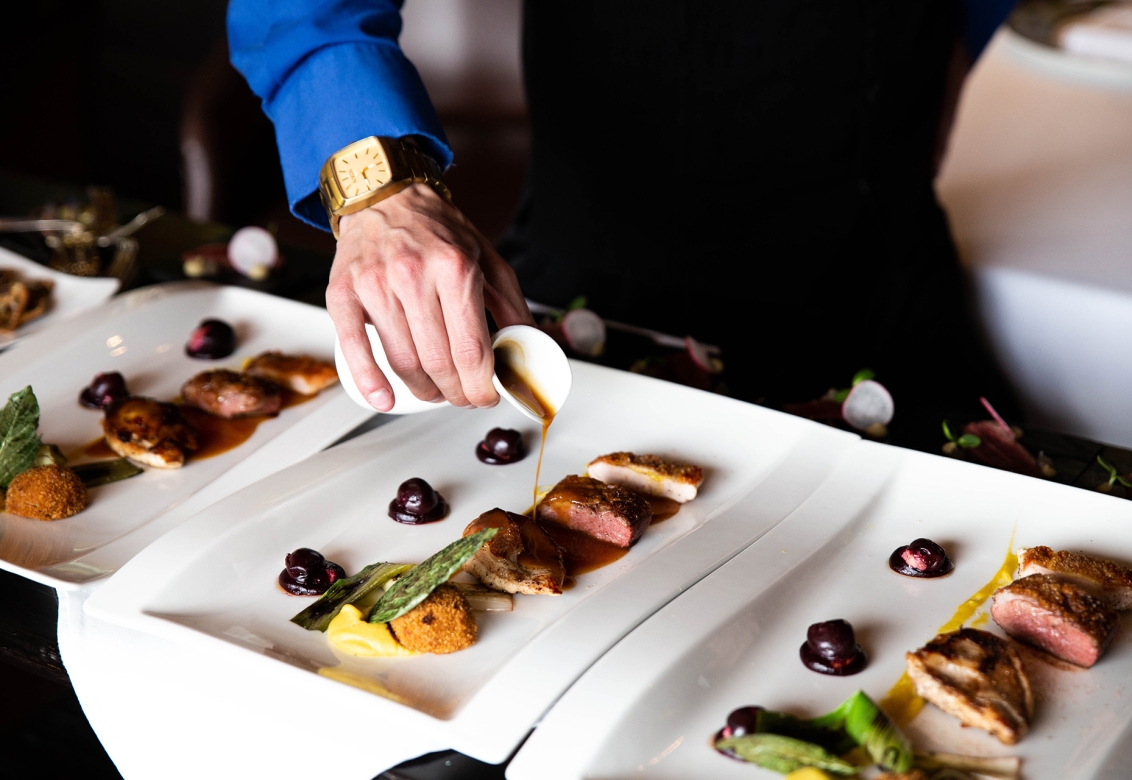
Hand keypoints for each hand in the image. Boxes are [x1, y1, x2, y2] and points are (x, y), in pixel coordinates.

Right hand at [327, 183, 533, 411]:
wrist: (384, 194)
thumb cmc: (435, 229)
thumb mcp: (486, 257)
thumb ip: (510, 304)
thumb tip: (530, 346)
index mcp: (454, 268)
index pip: (471, 349)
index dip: (481, 386)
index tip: (486, 396)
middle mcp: (413, 276)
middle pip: (438, 363)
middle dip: (456, 393)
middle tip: (462, 397)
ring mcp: (374, 286)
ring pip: (403, 362)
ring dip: (423, 391)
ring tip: (434, 392)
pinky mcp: (343, 293)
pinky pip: (354, 347)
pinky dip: (370, 382)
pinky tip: (385, 399)